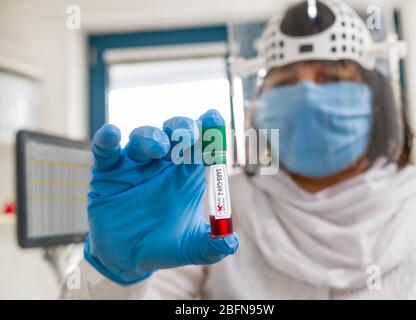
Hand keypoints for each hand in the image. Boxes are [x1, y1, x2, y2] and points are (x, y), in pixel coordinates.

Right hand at [84, 110, 238, 284]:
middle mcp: (163, 163)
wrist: (128, 258)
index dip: (209, 130)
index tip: (214, 118)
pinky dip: (106, 140)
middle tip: (189, 135)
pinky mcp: (108, 172)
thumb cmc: (165, 245)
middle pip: (175, 134)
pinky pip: (105, 151)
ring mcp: (135, 165)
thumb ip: (211, 245)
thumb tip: (230, 242)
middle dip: (182, 128)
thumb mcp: (191, 248)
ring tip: (159, 147)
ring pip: (143, 138)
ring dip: (151, 137)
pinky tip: (111, 135)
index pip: (202, 145)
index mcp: (187, 173)